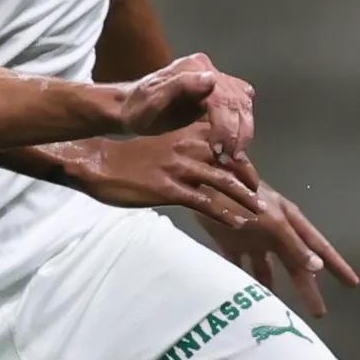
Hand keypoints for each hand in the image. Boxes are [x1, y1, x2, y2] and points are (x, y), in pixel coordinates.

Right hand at [74, 129, 271, 223]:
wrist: (99, 163)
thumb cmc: (127, 158)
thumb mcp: (161, 145)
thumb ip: (183, 151)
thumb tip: (202, 165)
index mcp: (185, 135)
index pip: (225, 145)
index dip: (242, 161)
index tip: (250, 176)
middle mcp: (187, 148)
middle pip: (231, 162)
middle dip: (249, 180)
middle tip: (260, 196)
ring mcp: (179, 169)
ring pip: (224, 183)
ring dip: (245, 199)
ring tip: (258, 212)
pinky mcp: (169, 189)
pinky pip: (205, 203)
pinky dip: (225, 214)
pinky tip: (237, 223)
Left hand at [113, 52, 254, 156]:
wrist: (130, 108)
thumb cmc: (137, 108)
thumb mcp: (152, 100)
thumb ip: (179, 87)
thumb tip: (211, 79)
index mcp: (194, 67)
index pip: (221, 97)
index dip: (225, 126)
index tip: (220, 151)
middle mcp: (208, 68)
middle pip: (237, 100)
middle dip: (237, 132)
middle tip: (230, 159)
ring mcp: (215, 79)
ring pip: (243, 104)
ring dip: (243, 132)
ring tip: (233, 157)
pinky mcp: (218, 92)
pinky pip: (240, 107)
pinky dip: (242, 127)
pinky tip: (235, 146)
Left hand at [202, 155, 359, 317]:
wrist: (205, 180)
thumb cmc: (242, 196)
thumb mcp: (272, 221)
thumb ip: (293, 244)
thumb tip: (318, 267)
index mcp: (289, 222)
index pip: (319, 247)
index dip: (336, 265)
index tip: (353, 282)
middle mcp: (274, 232)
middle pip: (295, 264)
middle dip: (308, 286)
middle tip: (319, 312)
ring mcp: (252, 237)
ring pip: (267, 268)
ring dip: (272, 287)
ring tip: (276, 310)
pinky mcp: (228, 242)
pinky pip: (239, 266)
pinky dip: (242, 280)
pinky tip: (245, 297)